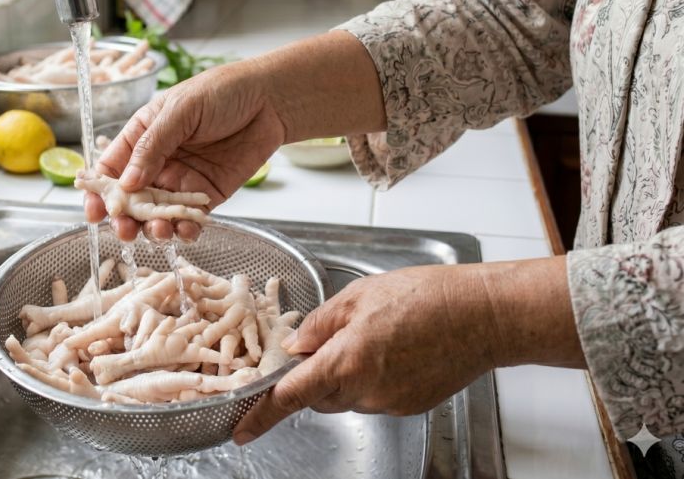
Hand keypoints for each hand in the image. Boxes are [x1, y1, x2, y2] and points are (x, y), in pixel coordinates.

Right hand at [84, 31, 387, 240]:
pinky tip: (184, 231)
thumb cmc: (221, 92)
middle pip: (131, 198)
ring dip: (153, 227)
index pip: (111, 168)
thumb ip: (153, 146)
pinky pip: (189, 219)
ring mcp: (181, 181)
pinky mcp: (207, 196)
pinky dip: (184, 229)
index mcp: (142, 136)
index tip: (94, 211)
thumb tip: (128, 184)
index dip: (99, 190)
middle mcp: (157, 162)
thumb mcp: (180, 110)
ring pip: (158, 214)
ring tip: (158, 232)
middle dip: (125, 217)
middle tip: (125, 230)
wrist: (269, 100)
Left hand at [232, 257, 583, 444]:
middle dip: (317, 373)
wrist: (483, 315)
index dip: (260, 415)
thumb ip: (319, 325)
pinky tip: (397, 348)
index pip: (289, 397)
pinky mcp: (409, 406)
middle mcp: (365, 392)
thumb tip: (294, 348)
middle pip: (319, 396)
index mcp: (344, 362)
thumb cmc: (425, 296)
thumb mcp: (358, 295)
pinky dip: (375, 376)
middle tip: (334, 338)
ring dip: (348, 372)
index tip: (241, 430)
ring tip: (378, 335)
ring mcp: (389, 403)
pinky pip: (376, 395)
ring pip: (348, 396)